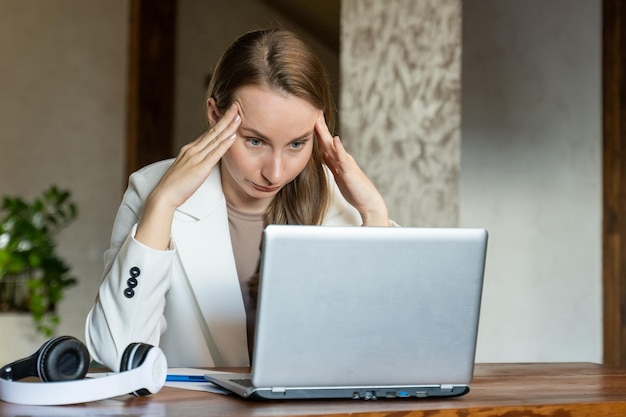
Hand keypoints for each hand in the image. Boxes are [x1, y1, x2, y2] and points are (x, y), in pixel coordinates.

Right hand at [135, 104, 240, 248]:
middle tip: (236, 107)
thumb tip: (204, 159)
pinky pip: (215, 154)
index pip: (207, 134)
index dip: (219, 124)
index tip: (228, 115)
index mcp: (189, 150)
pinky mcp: (200, 168)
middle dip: (225, 119)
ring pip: (215, 139)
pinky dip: (224, 144)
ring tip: (238, 117)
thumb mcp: (185, 168)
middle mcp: (193, 150)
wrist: (163, 195)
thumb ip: (194, 162)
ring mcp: (196, 158)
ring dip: (228, 128)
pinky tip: (232, 137)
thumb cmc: (174, 185)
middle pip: (212, 132)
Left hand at [315, 113, 389, 225]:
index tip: (310, 119)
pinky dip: (339, 148)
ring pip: (332, 146)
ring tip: (318, 120)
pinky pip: (343, 158)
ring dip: (325, 132)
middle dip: (319, 126)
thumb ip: (332, 164)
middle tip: (312, 111)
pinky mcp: (349, 171)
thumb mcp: (339, 175)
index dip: (317, 131)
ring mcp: (346, 163)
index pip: (325, 143)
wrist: (368, 202)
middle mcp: (342, 158)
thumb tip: (323, 154)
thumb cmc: (355, 190)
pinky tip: (335, 139)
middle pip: (327, 140)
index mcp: (338, 160)